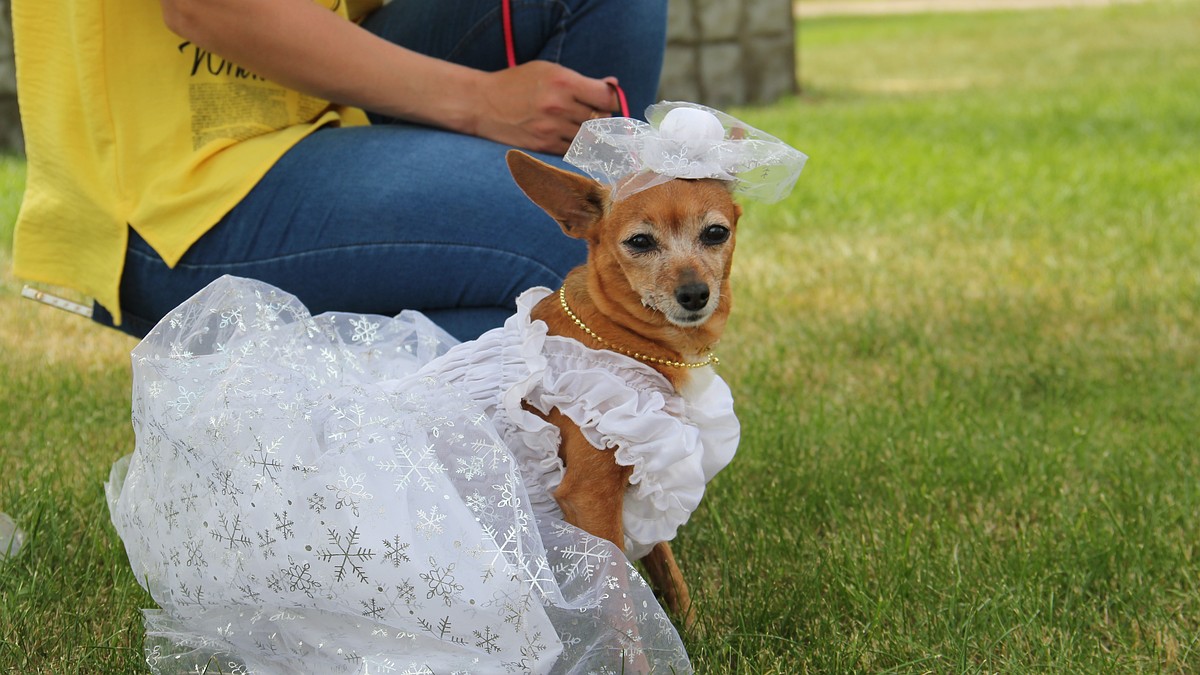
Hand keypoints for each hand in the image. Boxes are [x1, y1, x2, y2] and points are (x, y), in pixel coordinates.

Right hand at [472, 61, 620, 154]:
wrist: (481, 104)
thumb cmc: (517, 84)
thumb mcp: (548, 70)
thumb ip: (581, 80)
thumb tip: (613, 85)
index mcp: (563, 82)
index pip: (607, 98)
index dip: (612, 101)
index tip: (607, 102)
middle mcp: (559, 106)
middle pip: (601, 119)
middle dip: (601, 118)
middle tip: (592, 114)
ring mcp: (551, 129)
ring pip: (590, 137)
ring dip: (590, 134)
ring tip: (578, 125)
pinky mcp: (544, 146)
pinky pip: (574, 151)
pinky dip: (577, 146)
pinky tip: (568, 137)